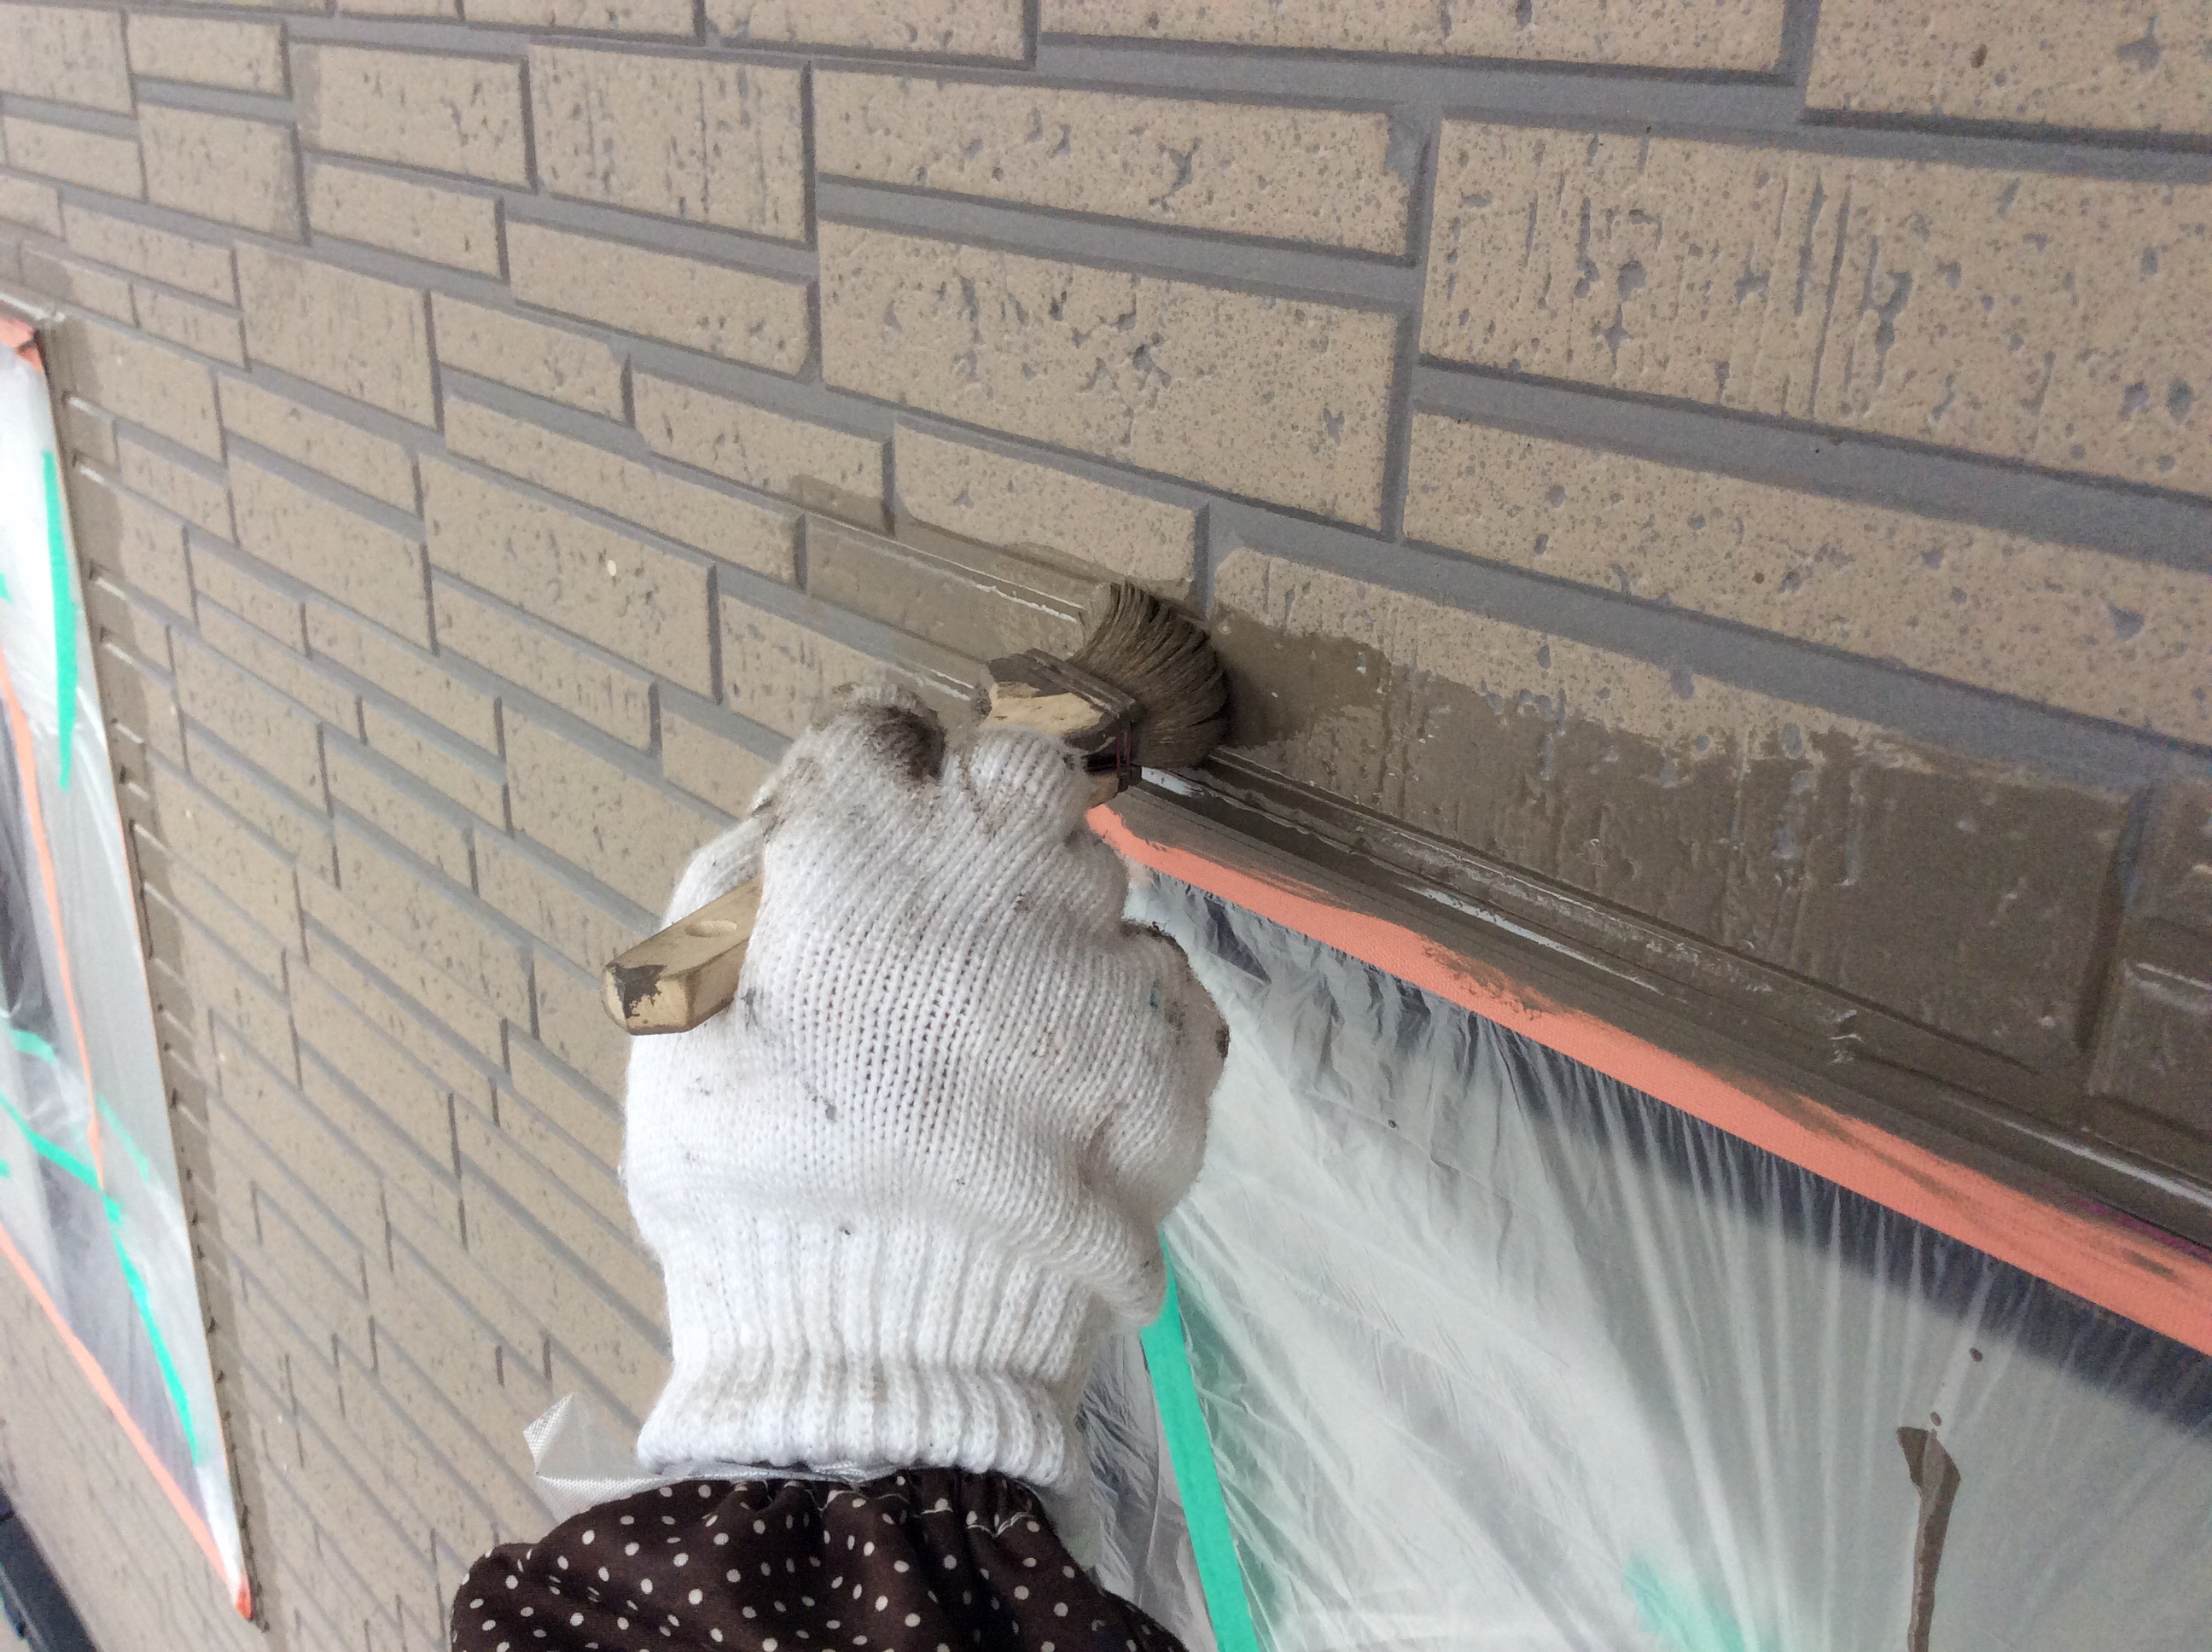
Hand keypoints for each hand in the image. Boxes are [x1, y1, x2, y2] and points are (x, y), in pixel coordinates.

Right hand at [624, 690, 1224, 1489]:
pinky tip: (1064, 1102)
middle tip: (960, 920)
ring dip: (1055, 941)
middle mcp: (990, 872)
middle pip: (1021, 777)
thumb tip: (792, 816)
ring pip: (1096, 888)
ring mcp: (1094, 957)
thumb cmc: (754, 1185)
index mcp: (855, 850)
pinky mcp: (1171, 1046)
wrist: (877, 1344)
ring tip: (1002, 1049)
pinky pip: (1159, 991)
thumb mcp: (678, 1025)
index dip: (872, 781)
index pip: (879, 733)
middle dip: (994, 828)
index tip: (872, 830)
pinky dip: (1121, 1032)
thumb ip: (734, 892)